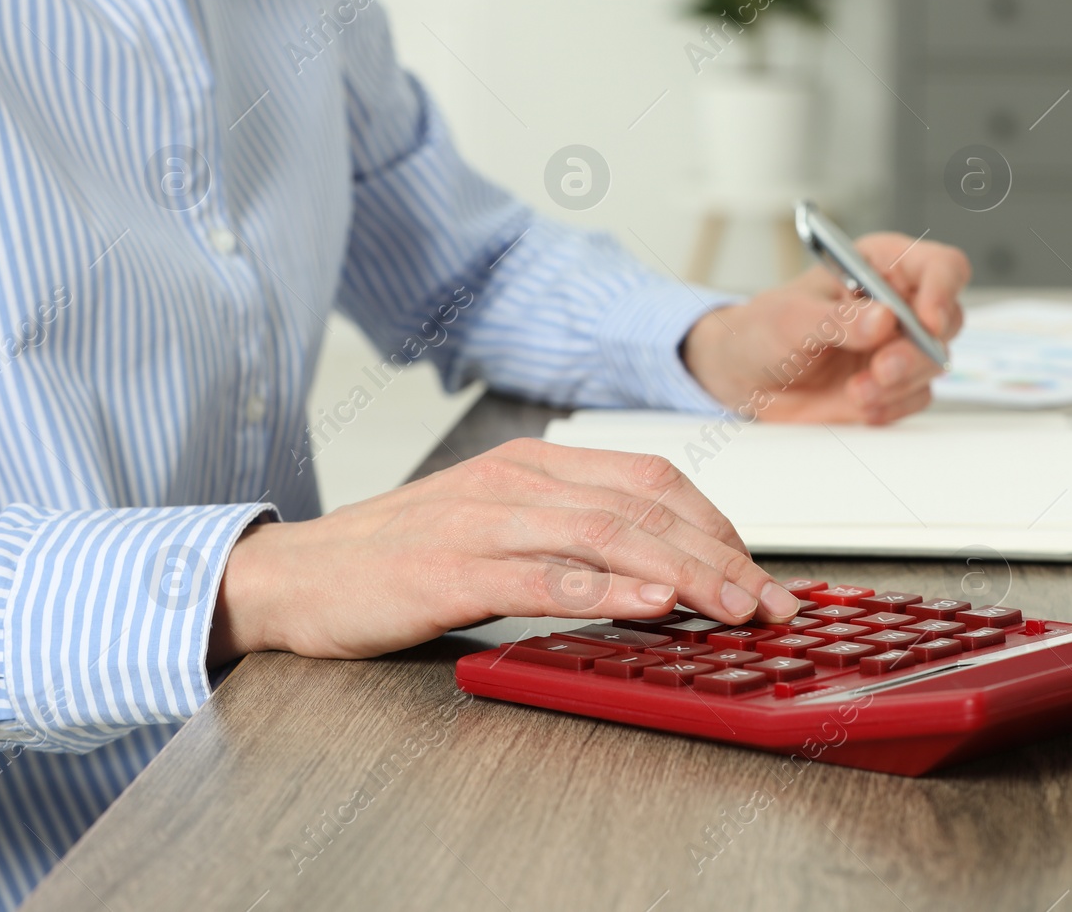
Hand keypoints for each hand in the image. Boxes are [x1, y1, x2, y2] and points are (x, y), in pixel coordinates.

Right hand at [207, 439, 801, 664]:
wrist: (298, 575)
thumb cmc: (404, 555)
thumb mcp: (499, 525)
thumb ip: (573, 535)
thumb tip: (662, 570)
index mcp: (536, 463)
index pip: (654, 480)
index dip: (718, 524)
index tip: (760, 569)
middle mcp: (519, 479)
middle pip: (647, 507)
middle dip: (722, 555)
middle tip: (773, 601)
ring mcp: (485, 521)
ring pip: (609, 536)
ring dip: (685, 574)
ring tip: (737, 607)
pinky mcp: (452, 570)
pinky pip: (543, 576)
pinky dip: (605, 590)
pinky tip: (651, 606)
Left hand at [683, 232, 970, 423]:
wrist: (745, 377)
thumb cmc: (764, 330)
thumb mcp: (790, 317)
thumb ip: (836, 319)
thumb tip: (882, 319)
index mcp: (882, 266)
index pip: (940, 267)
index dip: (943, 290)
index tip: (927, 321)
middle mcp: (900, 304)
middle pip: (946, 321)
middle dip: (917, 351)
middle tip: (880, 370)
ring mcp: (899, 347)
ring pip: (934, 364)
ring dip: (899, 384)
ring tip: (856, 393)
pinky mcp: (893, 385)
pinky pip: (916, 398)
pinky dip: (892, 407)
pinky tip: (861, 407)